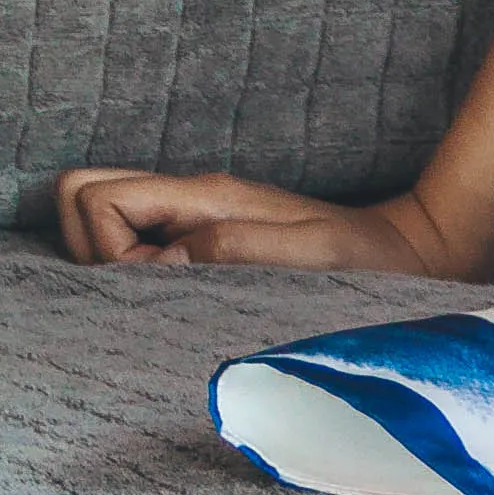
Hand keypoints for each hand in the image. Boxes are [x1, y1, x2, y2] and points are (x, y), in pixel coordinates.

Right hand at [53, 169, 472, 278]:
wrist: (411, 254)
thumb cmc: (363, 260)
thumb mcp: (308, 256)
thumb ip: (231, 250)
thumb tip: (154, 266)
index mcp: (206, 197)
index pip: (97, 197)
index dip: (102, 249)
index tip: (152, 284)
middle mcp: (191, 202)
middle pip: (82, 194)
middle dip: (87, 247)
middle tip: (144, 288)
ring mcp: (195, 219)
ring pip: (101, 221)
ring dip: (110, 263)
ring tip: (169, 297)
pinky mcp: (205, 241)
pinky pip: (137, 245)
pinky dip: (135, 273)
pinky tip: (181, 300)